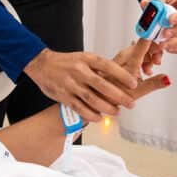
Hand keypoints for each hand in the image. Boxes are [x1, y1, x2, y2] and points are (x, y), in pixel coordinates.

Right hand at [24, 48, 140, 122]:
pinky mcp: (63, 96)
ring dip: (107, 107)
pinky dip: (91, 115)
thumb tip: (122, 77)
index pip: (108, 66)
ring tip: (117, 112)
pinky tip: (99, 118)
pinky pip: (80, 108)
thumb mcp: (84, 58)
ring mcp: (70, 84)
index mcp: (86, 59)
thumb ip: (99, 68)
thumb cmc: (67, 62)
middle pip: (102, 85)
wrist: (42, 65)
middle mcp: (79, 71)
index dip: (122, 76)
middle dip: (119, 96)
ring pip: (92, 99)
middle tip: (131, 103)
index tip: (134, 84)